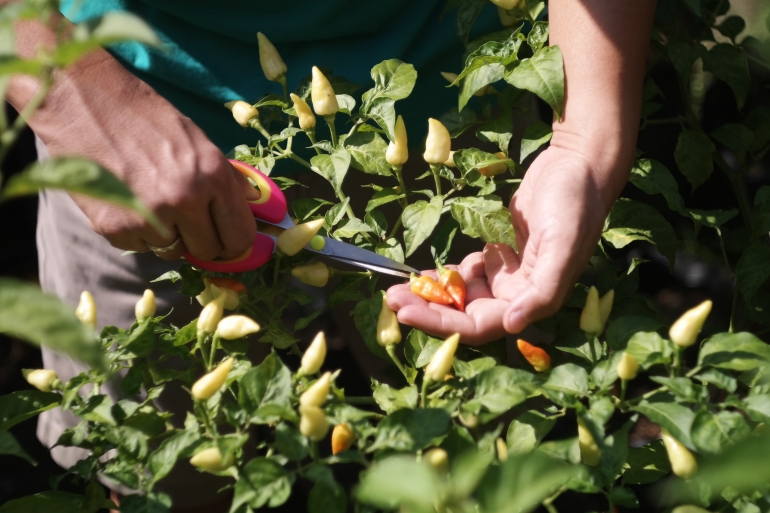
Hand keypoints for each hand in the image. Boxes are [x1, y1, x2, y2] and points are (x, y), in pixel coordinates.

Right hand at [21, 52, 257, 261]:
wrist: (83, 102)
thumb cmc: (145, 117)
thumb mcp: (198, 141)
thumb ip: (227, 179)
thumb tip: (254, 205)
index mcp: (213, 176)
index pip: (240, 236)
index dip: (234, 241)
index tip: (226, 238)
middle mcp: (185, 200)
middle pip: (208, 251)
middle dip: (202, 240)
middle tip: (188, 221)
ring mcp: (149, 217)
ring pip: (173, 251)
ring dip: (168, 235)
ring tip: (152, 201)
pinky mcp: (115, 228)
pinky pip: (139, 247)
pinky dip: (137, 232)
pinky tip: (128, 200)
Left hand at [387, 145, 623, 343]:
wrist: (578, 165)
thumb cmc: (575, 204)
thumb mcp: (563, 246)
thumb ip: (542, 291)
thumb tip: (514, 326)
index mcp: (534, 298)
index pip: (480, 325)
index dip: (442, 324)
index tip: (406, 314)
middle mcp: (518, 294)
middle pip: (464, 314)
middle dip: (428, 310)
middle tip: (391, 299)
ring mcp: (507, 275)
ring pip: (461, 296)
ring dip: (430, 294)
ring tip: (396, 287)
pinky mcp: (498, 255)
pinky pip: (465, 275)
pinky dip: (442, 276)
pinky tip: (419, 273)